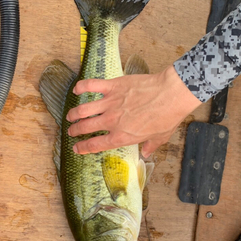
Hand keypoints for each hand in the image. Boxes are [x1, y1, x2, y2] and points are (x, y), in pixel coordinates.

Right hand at [66, 65, 201, 156]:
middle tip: (72, 131)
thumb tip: (146, 154)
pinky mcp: (113, 87)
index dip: (83, 148)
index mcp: (122, 136)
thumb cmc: (167, 117)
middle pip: (85, 127)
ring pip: (83, 109)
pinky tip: (77, 89)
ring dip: (74, 113)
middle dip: (75, 130)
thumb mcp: (159, 138)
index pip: (96, 145)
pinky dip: (81, 87)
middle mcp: (112, 121)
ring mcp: (111, 103)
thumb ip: (149, 147)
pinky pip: (92, 86)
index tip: (76, 148)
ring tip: (70, 115)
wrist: (170, 95)